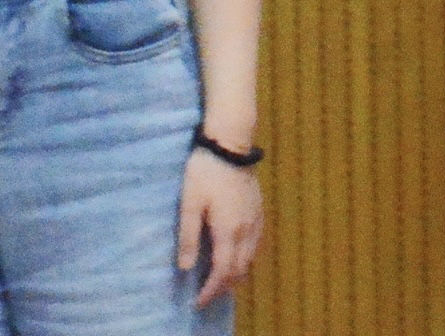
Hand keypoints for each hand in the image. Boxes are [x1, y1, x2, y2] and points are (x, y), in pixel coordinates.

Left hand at [177, 149, 263, 304]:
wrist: (231, 143)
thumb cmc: (205, 172)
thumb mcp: (189, 203)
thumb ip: (188, 237)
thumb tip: (185, 268)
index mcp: (228, 230)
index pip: (222, 271)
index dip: (211, 290)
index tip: (198, 302)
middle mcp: (246, 229)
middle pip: (239, 269)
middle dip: (224, 286)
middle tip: (207, 294)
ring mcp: (255, 218)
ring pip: (251, 257)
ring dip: (236, 273)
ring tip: (219, 279)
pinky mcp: (258, 209)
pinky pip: (256, 243)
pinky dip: (246, 257)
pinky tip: (236, 254)